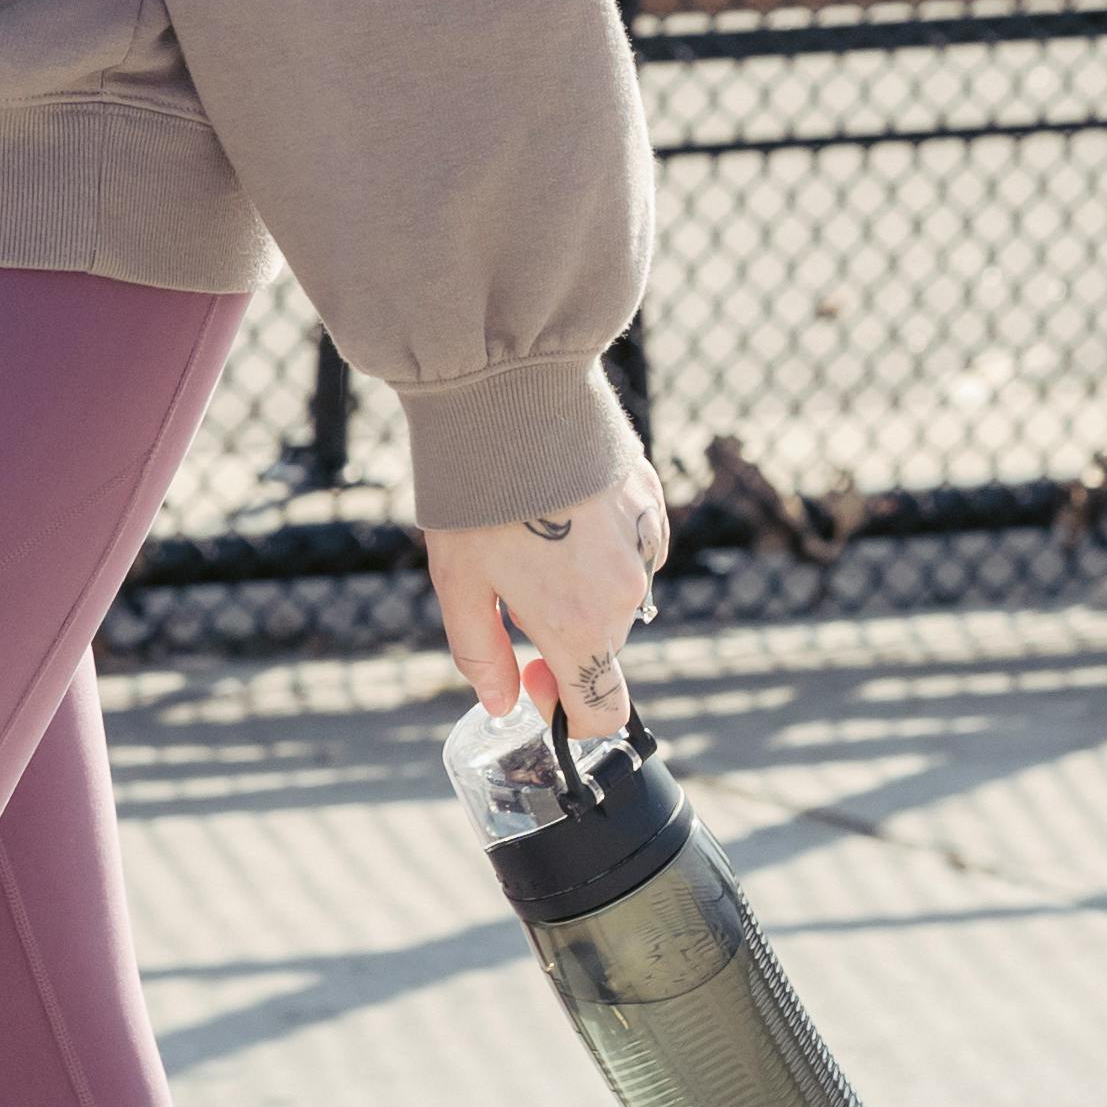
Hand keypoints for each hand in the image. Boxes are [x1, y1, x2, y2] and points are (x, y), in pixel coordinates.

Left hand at [421, 456, 673, 741]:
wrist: (510, 395)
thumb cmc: (475, 494)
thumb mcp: (457, 583)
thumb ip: (482, 653)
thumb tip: (501, 701)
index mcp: (580, 626)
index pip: (603, 711)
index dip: (565, 710)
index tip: (530, 672)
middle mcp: (626, 592)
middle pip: (602, 644)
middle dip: (561, 630)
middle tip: (510, 579)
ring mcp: (645, 541)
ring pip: (617, 591)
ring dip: (582, 581)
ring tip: (531, 528)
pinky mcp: (649, 499)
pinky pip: (632, 543)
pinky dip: (602, 540)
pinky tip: (561, 502)